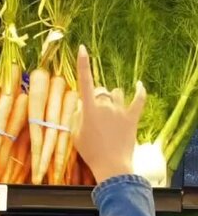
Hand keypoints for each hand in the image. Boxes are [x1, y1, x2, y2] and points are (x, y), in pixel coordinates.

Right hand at [73, 45, 145, 184]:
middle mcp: (105, 105)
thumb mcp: (76, 136)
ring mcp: (120, 110)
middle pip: (100, 92)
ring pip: (116, 94)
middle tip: (95, 118)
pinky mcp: (132, 117)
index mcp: (89, 109)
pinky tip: (139, 85)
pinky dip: (139, 91)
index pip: (85, 82)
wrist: (111, 167)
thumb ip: (76, 117)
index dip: (83, 64)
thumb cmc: (91, 153)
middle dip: (97, 99)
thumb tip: (80, 106)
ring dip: (112, 99)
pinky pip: (138, 99)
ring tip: (111, 114)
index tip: (83, 49)